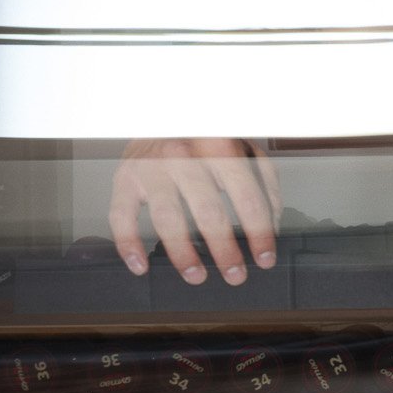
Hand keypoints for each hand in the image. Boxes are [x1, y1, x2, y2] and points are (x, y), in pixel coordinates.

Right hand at [109, 139, 282, 285]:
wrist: (161, 117)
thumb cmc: (206, 140)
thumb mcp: (244, 151)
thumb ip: (264, 185)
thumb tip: (271, 226)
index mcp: (221, 149)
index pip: (247, 198)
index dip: (259, 233)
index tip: (265, 258)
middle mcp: (185, 157)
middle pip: (208, 212)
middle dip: (224, 250)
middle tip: (235, 275)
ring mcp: (153, 168)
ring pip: (167, 218)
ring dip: (183, 254)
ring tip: (196, 276)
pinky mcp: (126, 177)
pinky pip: (121, 216)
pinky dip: (128, 245)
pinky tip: (141, 266)